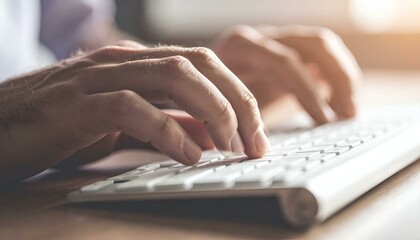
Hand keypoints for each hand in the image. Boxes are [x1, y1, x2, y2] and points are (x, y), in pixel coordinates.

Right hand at [0, 41, 268, 180]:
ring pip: (172, 76)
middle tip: (255, 143)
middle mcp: (123, 61)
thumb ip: (169, 122)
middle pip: (198, 65)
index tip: (257, 134)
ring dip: (212, 112)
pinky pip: (132, 107)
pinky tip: (189, 155)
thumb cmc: (63, 123)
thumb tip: (210, 134)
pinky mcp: (74, 104)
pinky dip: (167, 130)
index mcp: (138, 63)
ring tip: (232, 147)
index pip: (204, 65)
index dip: (238, 96)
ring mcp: (97, 78)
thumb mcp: (128, 123)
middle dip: (236, 102)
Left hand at [212, 25, 360, 123]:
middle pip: (313, 44)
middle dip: (337, 78)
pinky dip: (336, 78)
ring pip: (322, 46)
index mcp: (239, 47)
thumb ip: (236, 123)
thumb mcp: (216, 109)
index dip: (308, 92)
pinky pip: (320, 57)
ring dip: (343, 76)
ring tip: (350, 112)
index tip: (323, 120)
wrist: (199, 81)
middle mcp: (261, 38)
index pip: (284, 62)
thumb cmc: (206, 97)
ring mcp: (276, 42)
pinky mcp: (287, 52)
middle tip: (348, 114)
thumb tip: (259, 147)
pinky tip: (341, 103)